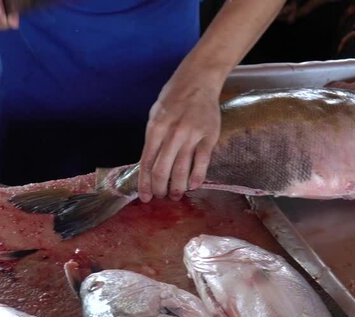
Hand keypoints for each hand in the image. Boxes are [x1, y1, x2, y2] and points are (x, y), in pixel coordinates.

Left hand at [138, 64, 221, 202]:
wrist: (198, 81)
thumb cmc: (173, 99)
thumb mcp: (154, 116)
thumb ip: (152, 140)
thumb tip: (148, 167)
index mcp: (155, 128)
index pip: (147, 162)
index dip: (145, 183)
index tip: (145, 197)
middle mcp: (172, 133)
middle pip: (163, 170)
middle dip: (160, 188)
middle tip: (162, 197)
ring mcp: (192, 135)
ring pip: (182, 170)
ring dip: (177, 187)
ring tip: (176, 195)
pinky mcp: (209, 136)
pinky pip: (202, 162)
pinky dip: (197, 177)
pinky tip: (193, 186)